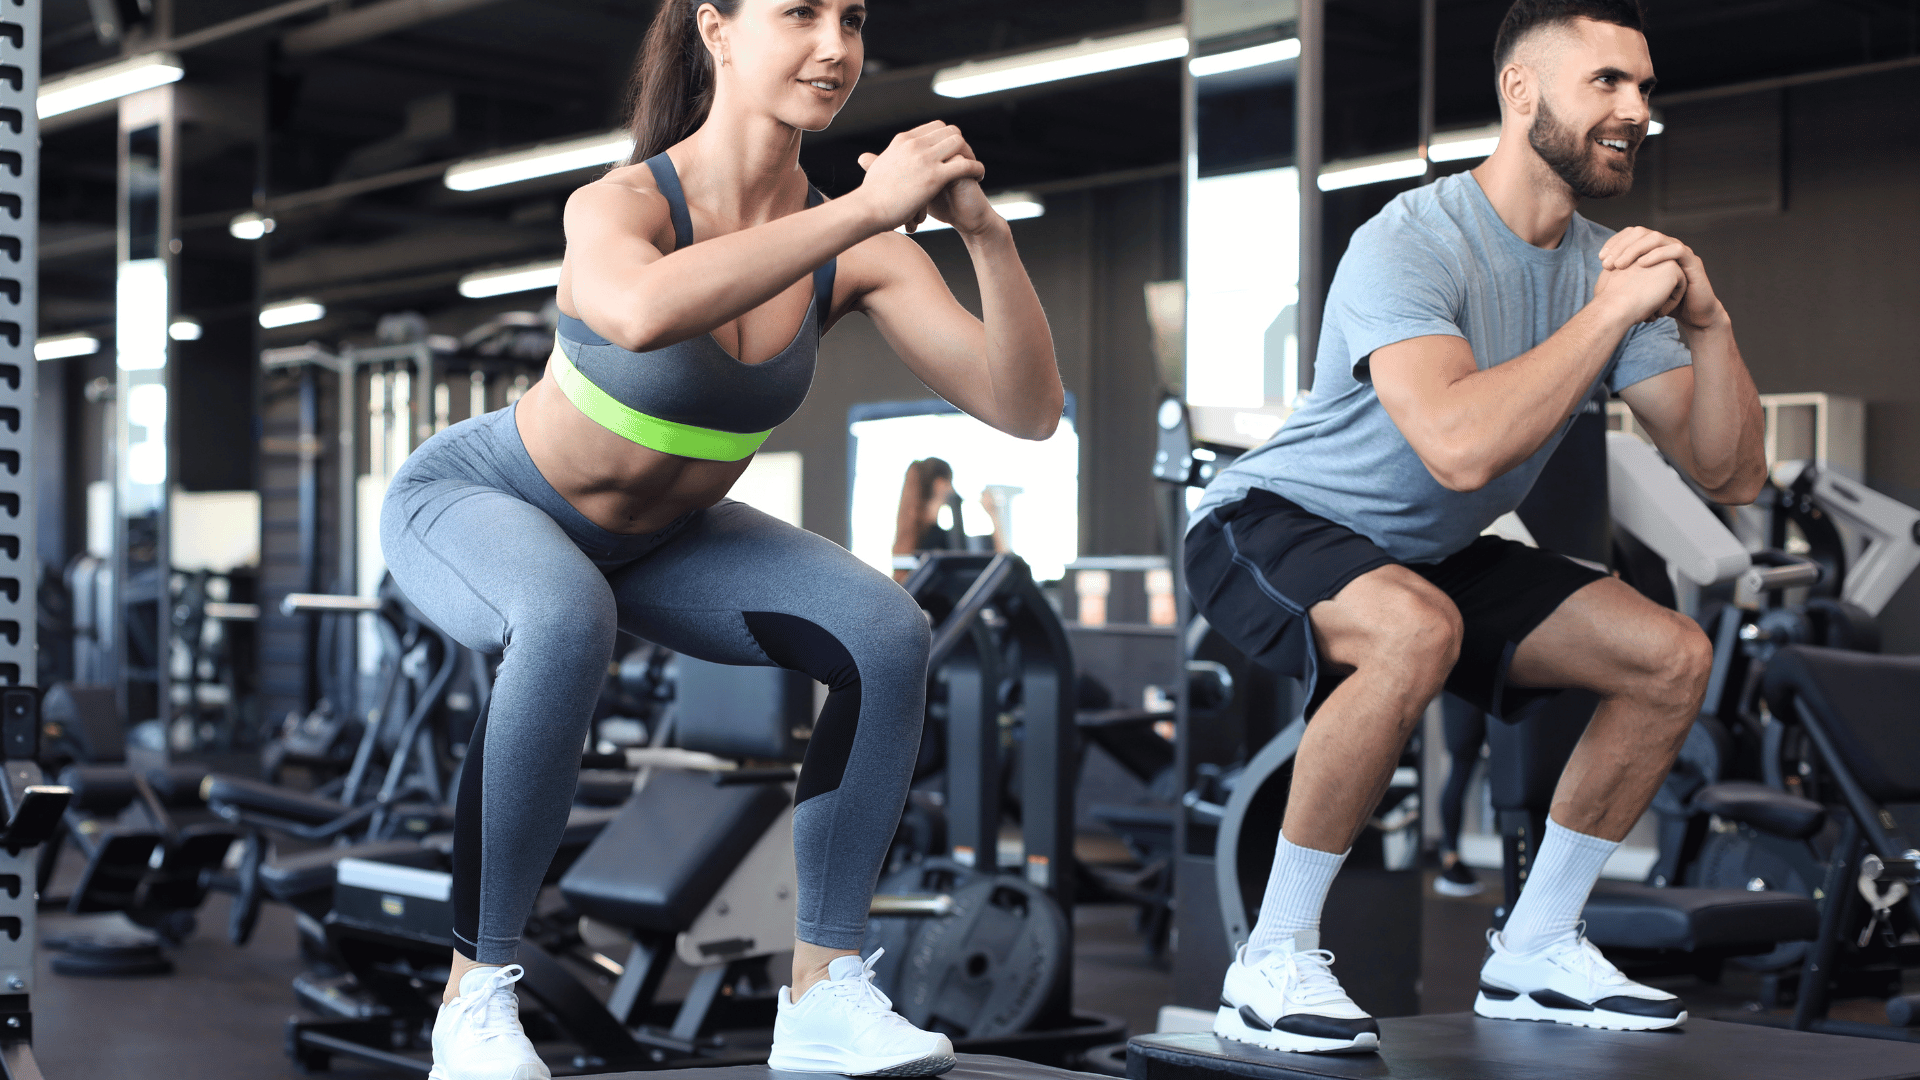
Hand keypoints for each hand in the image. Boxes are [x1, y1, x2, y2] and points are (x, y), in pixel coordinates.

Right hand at [853, 121, 986, 232]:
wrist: (867, 210)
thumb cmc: (869, 196)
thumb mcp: (873, 169)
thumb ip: (875, 160)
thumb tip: (865, 158)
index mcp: (903, 140)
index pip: (935, 127)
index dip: (947, 139)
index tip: (953, 153)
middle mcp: (914, 144)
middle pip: (950, 131)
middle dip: (961, 145)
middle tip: (967, 161)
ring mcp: (925, 158)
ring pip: (959, 142)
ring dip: (970, 155)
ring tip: (974, 170)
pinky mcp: (934, 176)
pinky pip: (964, 165)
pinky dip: (976, 168)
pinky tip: (979, 177)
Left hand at [1597, 225, 1726, 330]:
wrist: (1690, 314)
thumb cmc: (1662, 302)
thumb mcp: (1637, 289)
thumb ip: (1623, 279)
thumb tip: (1600, 276)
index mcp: (1651, 249)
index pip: (1630, 234)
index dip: (1615, 242)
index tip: (1601, 258)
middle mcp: (1665, 245)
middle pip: (1641, 233)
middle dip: (1621, 246)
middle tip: (1607, 263)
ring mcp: (1679, 251)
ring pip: (1656, 238)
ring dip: (1635, 249)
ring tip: (1620, 265)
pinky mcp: (1692, 261)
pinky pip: (1676, 250)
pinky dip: (1658, 254)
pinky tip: (1642, 264)